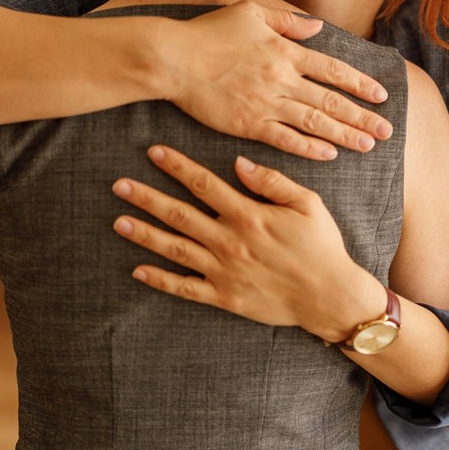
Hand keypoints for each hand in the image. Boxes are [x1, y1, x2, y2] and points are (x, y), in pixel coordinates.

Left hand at [110, 145, 386, 340]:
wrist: (330, 296)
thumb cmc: (321, 246)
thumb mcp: (307, 204)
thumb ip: (272, 181)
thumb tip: (238, 162)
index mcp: (248, 215)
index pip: (203, 184)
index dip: (176, 166)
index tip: (153, 152)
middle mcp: (230, 242)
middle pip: (179, 214)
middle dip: (147, 198)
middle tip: (119, 185)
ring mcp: (224, 271)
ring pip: (175, 249)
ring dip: (145, 234)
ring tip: (118, 221)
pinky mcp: (224, 297)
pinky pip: (185, 288)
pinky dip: (160, 280)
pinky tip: (138, 270)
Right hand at [156, 2, 391, 161]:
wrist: (173, 58)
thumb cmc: (207, 33)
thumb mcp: (249, 13)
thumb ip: (285, 21)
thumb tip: (316, 27)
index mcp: (284, 51)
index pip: (332, 69)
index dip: (359, 83)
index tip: (381, 95)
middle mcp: (281, 78)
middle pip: (331, 100)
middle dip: (362, 116)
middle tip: (387, 131)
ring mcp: (266, 103)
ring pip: (314, 122)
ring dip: (344, 134)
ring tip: (367, 145)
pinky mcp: (248, 123)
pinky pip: (285, 138)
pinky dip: (308, 147)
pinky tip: (328, 154)